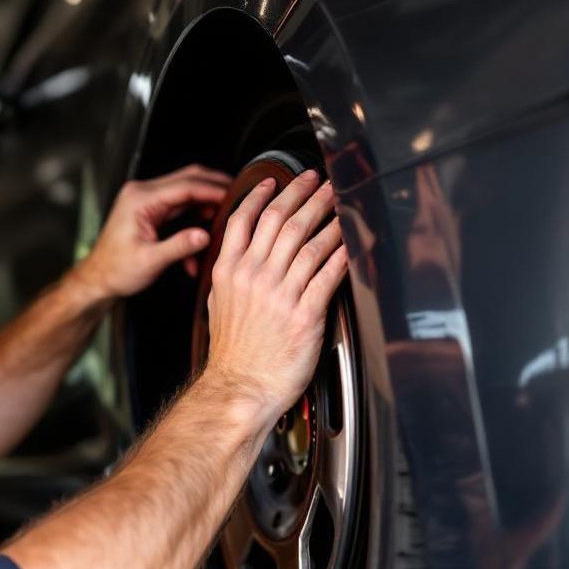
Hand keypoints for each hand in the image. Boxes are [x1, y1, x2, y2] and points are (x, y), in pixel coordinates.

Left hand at [74, 165, 231, 299]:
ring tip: (226, 214)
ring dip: (206, 202)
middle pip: (187, 179)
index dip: (213, 189)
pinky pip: (179, 206)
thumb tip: (205, 236)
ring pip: (186, 191)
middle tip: (239, 194)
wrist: (98, 278)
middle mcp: (142, 193)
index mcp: (140, 199)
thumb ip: (179, 246)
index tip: (235, 194)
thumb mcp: (150, 261)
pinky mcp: (150, 209)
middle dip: (214, 186)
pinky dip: (193, 218)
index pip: (185, 186)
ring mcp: (146, 199)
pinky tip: (201, 238)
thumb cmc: (116, 270)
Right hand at [201, 171, 347, 426]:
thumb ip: (229, 278)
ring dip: (326, 218)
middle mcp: (253, 277)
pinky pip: (327, 274)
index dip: (263, 196)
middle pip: (280, 222)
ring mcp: (279, 293)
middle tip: (318, 181)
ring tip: (338, 201)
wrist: (240, 388)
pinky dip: (341, 254)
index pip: (244, 220)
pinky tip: (351, 240)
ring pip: (307, 242)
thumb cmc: (232, 355)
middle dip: (303, 195)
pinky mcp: (304, 313)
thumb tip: (237, 258)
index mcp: (229, 272)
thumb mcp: (217, 306)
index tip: (276, 181)